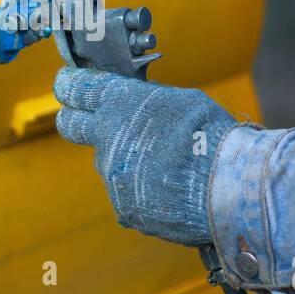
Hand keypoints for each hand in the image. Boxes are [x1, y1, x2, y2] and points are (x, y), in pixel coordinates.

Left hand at [53, 67, 236, 245]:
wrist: (228, 185)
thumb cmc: (211, 135)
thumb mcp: (179, 100)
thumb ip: (147, 104)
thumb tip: (138, 106)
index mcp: (118, 105)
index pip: (76, 89)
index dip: (69, 86)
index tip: (66, 85)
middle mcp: (106, 139)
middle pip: (72, 126)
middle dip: (74, 120)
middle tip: (85, 119)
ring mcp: (112, 177)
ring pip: (111, 164)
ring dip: (129, 162)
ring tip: (168, 167)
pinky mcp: (124, 208)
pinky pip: (129, 195)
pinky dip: (145, 192)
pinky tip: (172, 190)